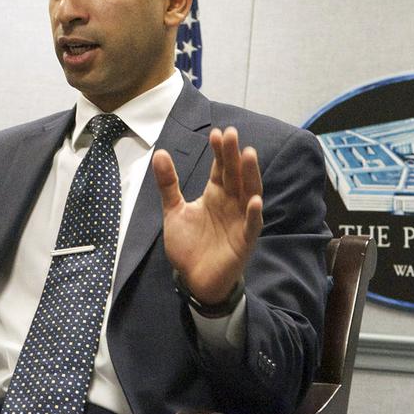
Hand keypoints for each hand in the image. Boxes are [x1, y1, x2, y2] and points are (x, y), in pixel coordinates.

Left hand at [153, 127, 262, 304]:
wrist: (194, 279)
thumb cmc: (188, 245)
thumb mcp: (173, 211)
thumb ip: (168, 184)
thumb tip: (159, 152)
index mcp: (215, 195)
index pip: (221, 168)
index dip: (220, 152)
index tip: (216, 133)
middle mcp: (231, 203)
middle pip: (235, 175)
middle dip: (234, 155)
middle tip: (231, 134)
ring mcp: (240, 220)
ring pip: (249, 193)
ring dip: (250, 175)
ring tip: (249, 155)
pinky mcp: (244, 241)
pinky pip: (252, 225)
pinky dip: (254, 214)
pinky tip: (254, 200)